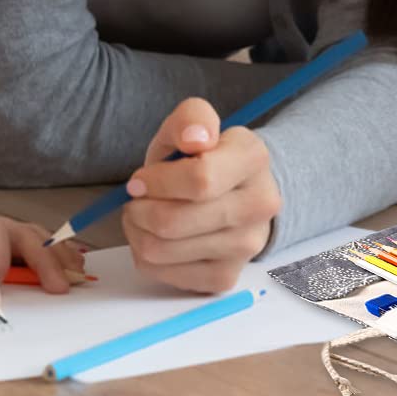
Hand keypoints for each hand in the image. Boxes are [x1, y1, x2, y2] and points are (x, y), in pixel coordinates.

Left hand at [121, 97, 281, 292]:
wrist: (235, 190)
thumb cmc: (205, 156)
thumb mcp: (193, 125)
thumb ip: (192, 119)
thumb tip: (196, 139)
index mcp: (254, 158)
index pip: (200, 179)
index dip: (157, 182)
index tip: (139, 180)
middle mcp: (260, 205)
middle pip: (174, 221)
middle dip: (139, 209)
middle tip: (136, 200)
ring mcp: (247, 246)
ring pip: (163, 251)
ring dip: (138, 232)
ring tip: (143, 215)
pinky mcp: (227, 276)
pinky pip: (165, 275)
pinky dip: (147, 257)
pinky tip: (156, 238)